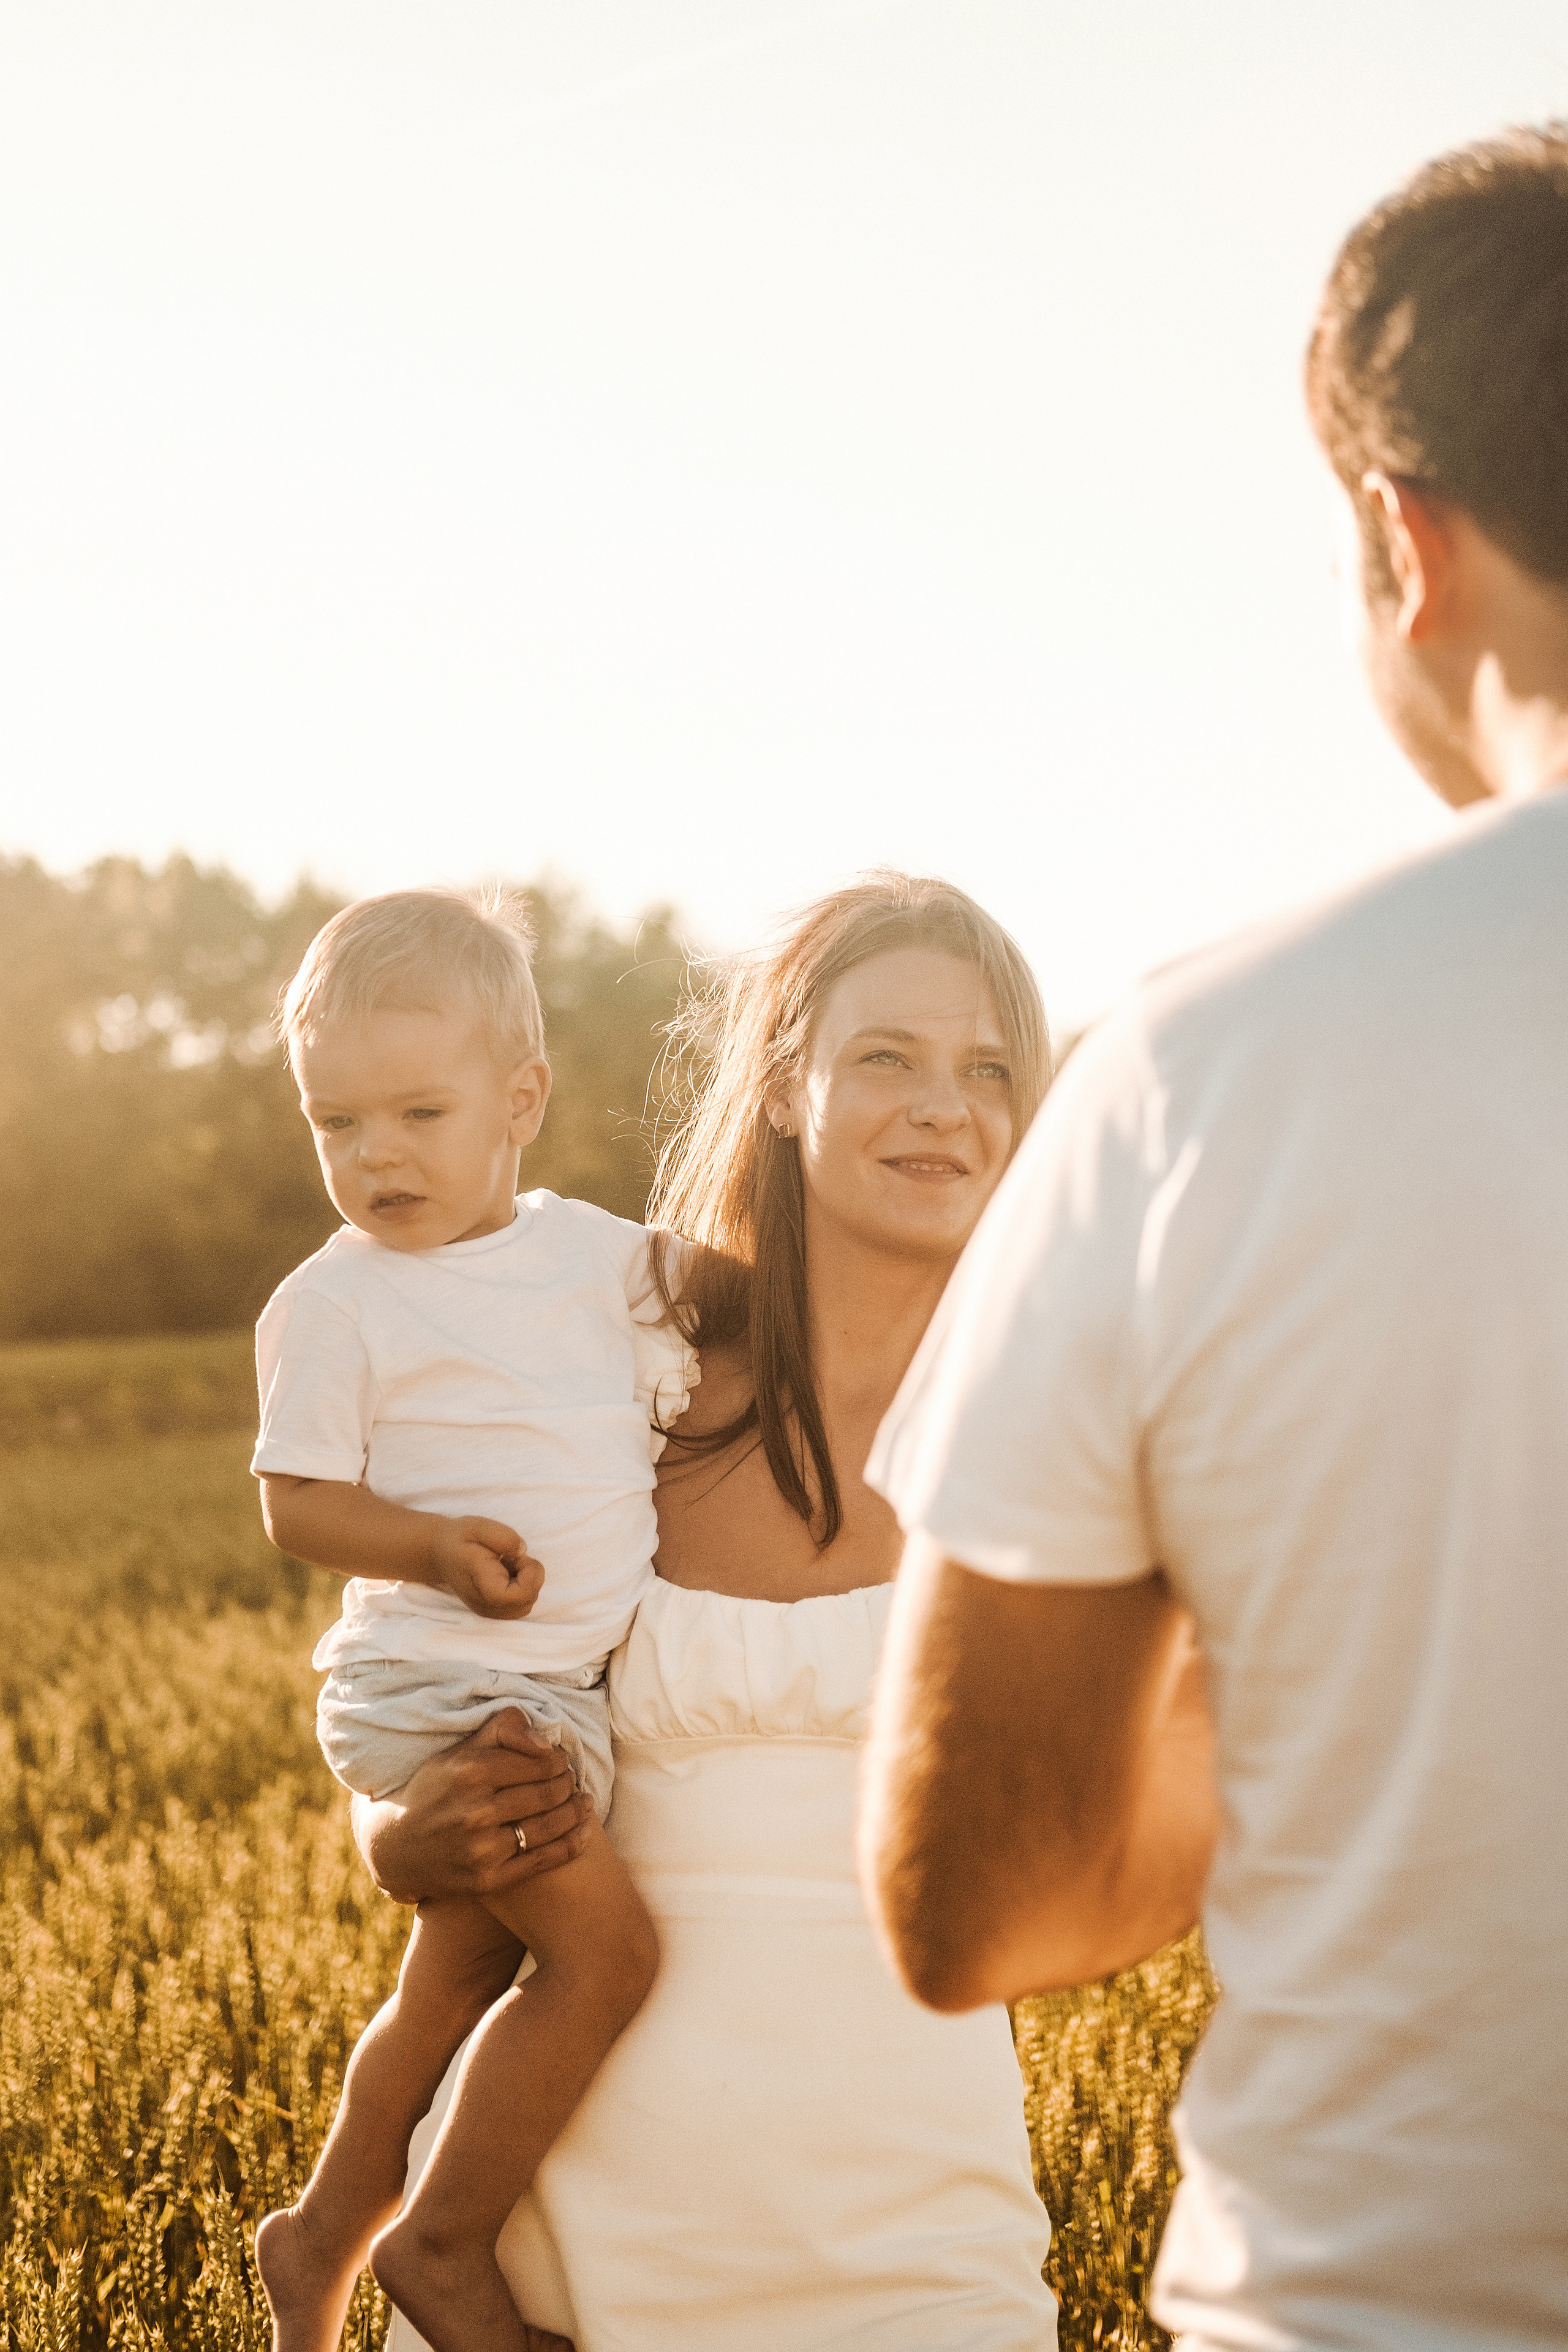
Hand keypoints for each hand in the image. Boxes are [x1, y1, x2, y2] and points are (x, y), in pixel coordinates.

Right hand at [352, 1709, 592, 1902]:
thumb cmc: (436, 1790)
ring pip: (549, 1825)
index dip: (559, 1760)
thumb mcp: (458, 1750)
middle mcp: (475, 1811)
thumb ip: (503, 1729)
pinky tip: (584, 1831)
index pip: (540, 1760)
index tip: (560, 1761)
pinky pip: (543, 1860)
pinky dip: (571, 1844)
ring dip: (576, 1811)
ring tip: (583, 1802)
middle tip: (571, 1781)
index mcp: (470, 1771)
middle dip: (568, 1784)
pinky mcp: (488, 1880)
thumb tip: (546, 1740)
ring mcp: (482, 1849)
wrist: (396, 1847)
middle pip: (548, 1792)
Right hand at [429, 1516, 544, 1618]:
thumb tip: (523, 1552)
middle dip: (530, 1576)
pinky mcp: (492, 1611)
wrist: (439, 1553)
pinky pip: (519, 1606)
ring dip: (526, 1583)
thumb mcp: (479, 1527)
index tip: (516, 1557)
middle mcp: (485, 1605)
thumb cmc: (459, 1538)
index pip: (520, 1595)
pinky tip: (507, 1574)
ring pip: (526, 1605)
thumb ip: (504, 1537)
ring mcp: (488, 1611)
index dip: (530, 1575)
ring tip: (507, 1565)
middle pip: (527, 1601)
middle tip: (510, 1558)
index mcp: (483, 1585)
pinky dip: (521, 1589)